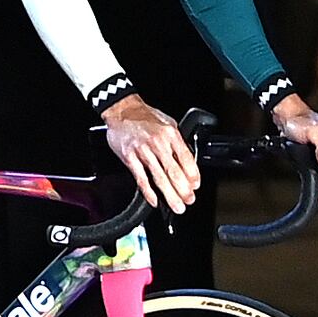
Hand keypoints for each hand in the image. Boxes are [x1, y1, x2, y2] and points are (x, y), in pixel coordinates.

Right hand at [99, 96, 201, 214]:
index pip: (186, 158)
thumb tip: (188, 161)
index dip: (192, 175)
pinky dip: (148, 192)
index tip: (196, 186)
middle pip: (174, 171)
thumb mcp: (168, 123)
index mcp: (170, 134)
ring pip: (159, 178)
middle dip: (183, 190)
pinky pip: (141, 178)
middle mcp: (158, 143)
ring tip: (177, 206)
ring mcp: (143, 152)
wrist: (122, 110)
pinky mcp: (130, 158)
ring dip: (169, 195)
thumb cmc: (145, 117)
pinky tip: (155, 201)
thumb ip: (178, 142)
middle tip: (189, 200)